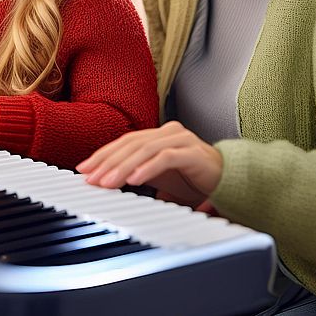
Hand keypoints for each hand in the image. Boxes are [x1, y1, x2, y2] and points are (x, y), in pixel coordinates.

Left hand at [76, 121, 222, 206]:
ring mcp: (181, 140)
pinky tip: (135, 181)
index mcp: (158, 135)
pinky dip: (148, 169)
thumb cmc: (194, 180)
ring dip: (122, 167)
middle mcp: (168, 132)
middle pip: (130, 143)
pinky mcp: (192, 153)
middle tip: (90, 178)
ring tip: (107, 183)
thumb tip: (107, 183)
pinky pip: (166, 158)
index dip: (103, 154)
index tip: (84, 169)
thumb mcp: (160, 178)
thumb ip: (138, 176)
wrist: (231, 182)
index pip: (124, 141)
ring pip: (144, 150)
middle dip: (107, 162)